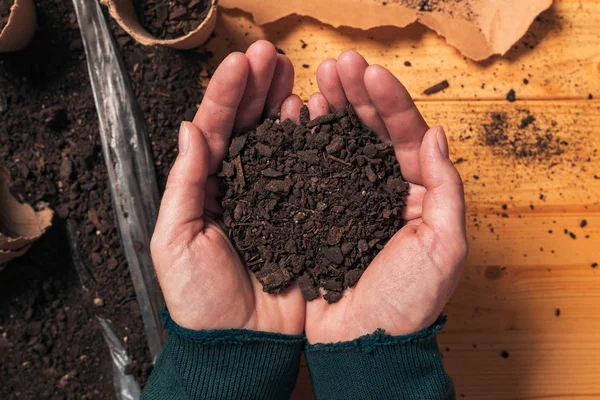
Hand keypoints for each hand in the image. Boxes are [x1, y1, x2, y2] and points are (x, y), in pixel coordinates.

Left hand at [150, 41, 305, 334]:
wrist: (239, 342)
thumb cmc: (200, 300)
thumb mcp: (175, 240)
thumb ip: (184, 184)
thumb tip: (189, 129)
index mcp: (206, 187)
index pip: (214, 129)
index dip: (227, 94)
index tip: (242, 62)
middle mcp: (240, 185)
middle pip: (248, 125)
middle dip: (257, 87)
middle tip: (271, 55)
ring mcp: (273, 198)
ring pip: (278, 140)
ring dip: (283, 104)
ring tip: (293, 75)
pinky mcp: (301, 215)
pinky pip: (306, 172)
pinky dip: (309, 142)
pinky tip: (313, 117)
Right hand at [304, 51, 467, 342]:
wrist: (363, 344)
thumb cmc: (408, 303)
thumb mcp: (444, 248)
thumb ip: (445, 190)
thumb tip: (437, 136)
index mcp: (417, 193)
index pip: (407, 136)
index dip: (390, 102)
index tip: (369, 75)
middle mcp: (382, 190)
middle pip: (371, 132)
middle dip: (356, 95)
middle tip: (336, 65)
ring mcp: (347, 200)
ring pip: (340, 145)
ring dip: (330, 110)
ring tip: (315, 82)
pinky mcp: (317, 214)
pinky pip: (311, 171)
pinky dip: (304, 144)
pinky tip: (295, 121)